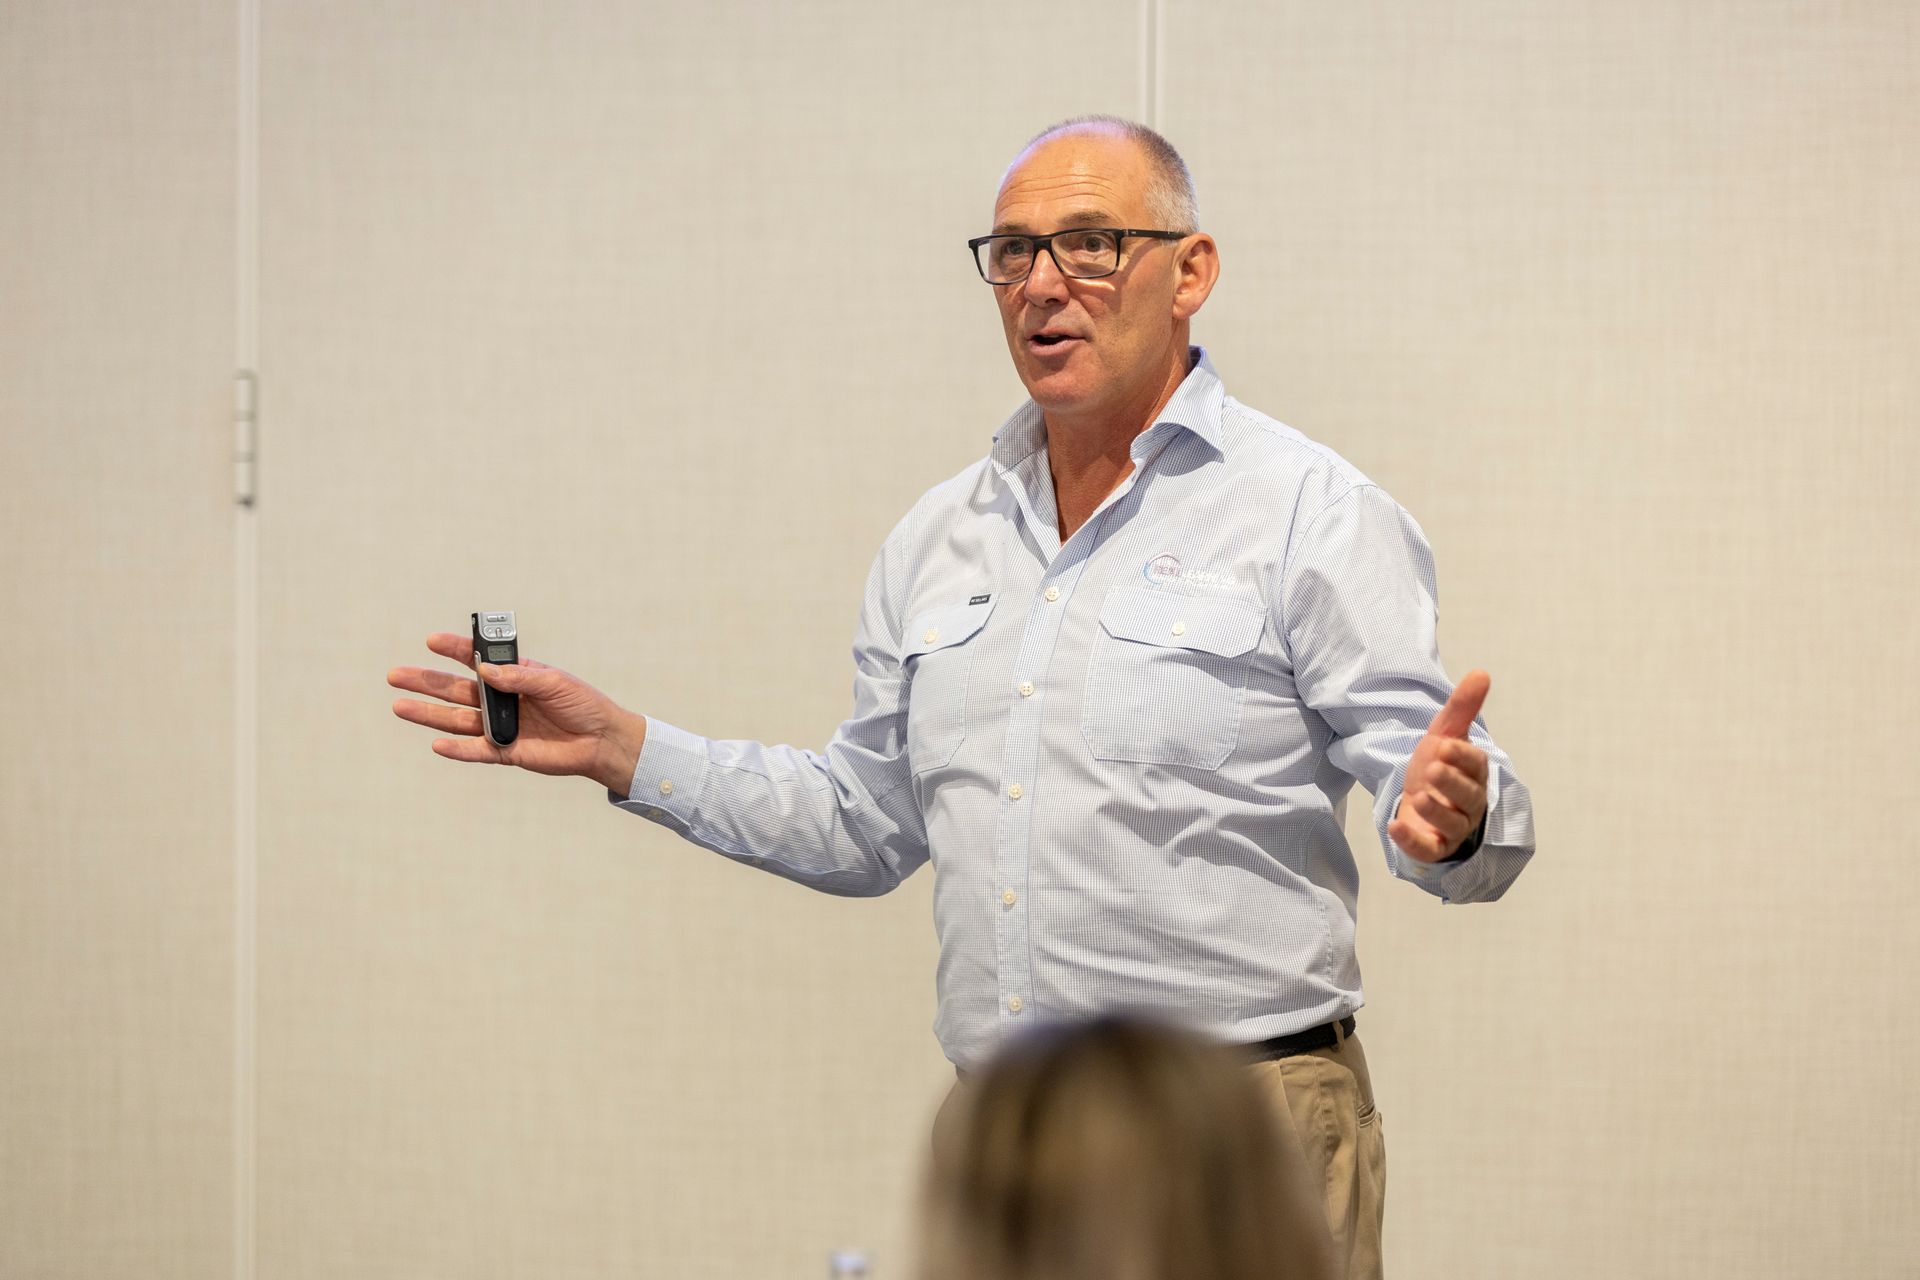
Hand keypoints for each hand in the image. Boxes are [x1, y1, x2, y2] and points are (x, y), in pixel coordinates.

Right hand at [387, 632, 646, 793]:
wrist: (601, 740)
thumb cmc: (583, 705)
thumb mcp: (554, 682)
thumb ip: (519, 677)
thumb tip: (484, 670)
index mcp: (514, 676)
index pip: (477, 660)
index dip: (454, 650)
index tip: (432, 640)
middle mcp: (501, 699)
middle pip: (456, 690)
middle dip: (426, 682)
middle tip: (395, 675)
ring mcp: (501, 726)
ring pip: (457, 720)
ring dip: (429, 714)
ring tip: (400, 706)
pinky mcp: (506, 752)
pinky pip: (477, 750)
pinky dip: (458, 749)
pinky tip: (436, 743)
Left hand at [1388, 669, 1491, 863]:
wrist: (1419, 801)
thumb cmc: (1438, 767)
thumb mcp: (1444, 734)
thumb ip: (1462, 707)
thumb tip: (1481, 672)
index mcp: (1474, 773)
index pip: (1475, 765)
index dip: (1461, 756)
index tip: (1444, 745)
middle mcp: (1469, 802)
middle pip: (1467, 795)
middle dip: (1451, 783)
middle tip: (1432, 768)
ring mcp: (1453, 827)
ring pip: (1451, 823)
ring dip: (1436, 811)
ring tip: (1419, 797)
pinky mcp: (1434, 846)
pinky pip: (1427, 848)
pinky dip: (1412, 840)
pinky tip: (1394, 828)